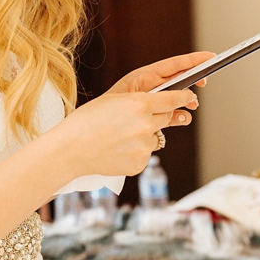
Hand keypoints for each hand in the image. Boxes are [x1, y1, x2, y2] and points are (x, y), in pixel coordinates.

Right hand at [67, 51, 213, 175]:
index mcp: (139, 104)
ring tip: (119, 137)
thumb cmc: (86, 122)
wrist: (70, 150)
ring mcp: (144, 146)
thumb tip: (162, 102)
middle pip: (167, 117)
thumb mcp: (113, 102)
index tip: (189, 96)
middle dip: (159, 116)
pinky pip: (146, 154)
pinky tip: (117, 150)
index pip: (174, 97)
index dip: (184, 96)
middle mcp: (146, 124)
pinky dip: (135, 152)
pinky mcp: (140, 163)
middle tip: (139, 119)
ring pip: (156, 137)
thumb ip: (140, 101)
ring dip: (145, 136)